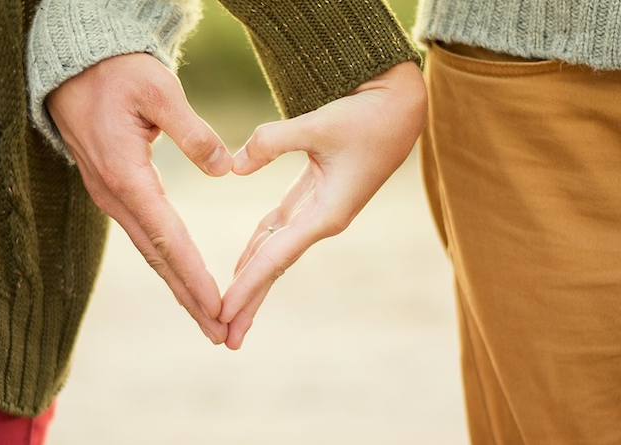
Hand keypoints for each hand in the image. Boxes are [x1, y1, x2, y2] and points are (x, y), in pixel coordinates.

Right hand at [46, 53, 232, 343]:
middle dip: (189, 297)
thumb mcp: (158, 90)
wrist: (74, 67)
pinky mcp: (114, 191)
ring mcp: (111, 196)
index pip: (167, 237)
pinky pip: (144, 236)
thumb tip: (224, 169)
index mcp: (126, 175)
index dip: (194, 275)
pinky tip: (183, 278)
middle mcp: (115, 195)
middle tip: (220, 332)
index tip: (218, 306)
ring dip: (179, 286)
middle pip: (158, 258)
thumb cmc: (117, 73)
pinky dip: (167, 262)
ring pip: (150, 251)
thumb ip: (192, 131)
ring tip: (207, 317)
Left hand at [219, 61, 427, 348]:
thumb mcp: (319, 124)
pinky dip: (258, 248)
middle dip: (249, 301)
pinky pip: (279, 230)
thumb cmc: (367, 116)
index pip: (276, 257)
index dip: (247, 286)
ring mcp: (318, 211)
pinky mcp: (314, 197)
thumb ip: (272, 142)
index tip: (222, 313)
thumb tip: (233, 167)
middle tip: (223, 337)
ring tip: (229, 312)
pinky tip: (242, 264)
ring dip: (252, 280)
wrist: (400, 107)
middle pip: (275, 267)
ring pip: (275, 252)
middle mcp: (322, 220)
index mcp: (327, 214)